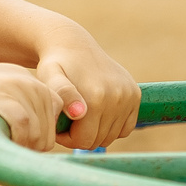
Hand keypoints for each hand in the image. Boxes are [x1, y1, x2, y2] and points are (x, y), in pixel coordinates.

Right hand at [0, 57, 75, 150]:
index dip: (45, 135)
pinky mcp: (0, 94)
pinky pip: (23, 124)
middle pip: (50, 127)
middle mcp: (30, 82)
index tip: (28, 146)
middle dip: (35, 147)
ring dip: (25, 148)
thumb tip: (38, 139)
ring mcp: (16, 87)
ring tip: (9, 150)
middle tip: (15, 152)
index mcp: (34, 81)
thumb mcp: (3, 93)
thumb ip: (21, 106)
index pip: (58, 114)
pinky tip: (5, 142)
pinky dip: (18, 140)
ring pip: (38, 129)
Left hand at [34, 21, 138, 149]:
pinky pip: (126, 128)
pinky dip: (112, 127)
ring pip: (112, 136)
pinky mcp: (136, 94)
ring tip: (80, 116)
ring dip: (96, 131)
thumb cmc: (56, 65)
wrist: (74, 45)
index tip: (58, 125)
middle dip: (81, 135)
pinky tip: (97, 114)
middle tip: (68, 121)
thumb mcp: (50, 76)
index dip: (67, 138)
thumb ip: (61, 93)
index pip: (84, 140)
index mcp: (96, 97)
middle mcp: (117, 97)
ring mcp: (129, 95)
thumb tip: (80, 112)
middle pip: (99, 140)